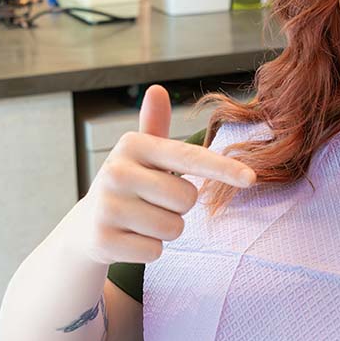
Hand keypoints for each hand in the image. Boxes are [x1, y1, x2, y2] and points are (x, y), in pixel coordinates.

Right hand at [70, 85, 255, 265]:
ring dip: (165, 229)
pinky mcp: (104, 241)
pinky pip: (155, 252)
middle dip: (179, 206)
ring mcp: (108, 207)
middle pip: (187, 198)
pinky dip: (149, 250)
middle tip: (153, 202)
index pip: (190, 157)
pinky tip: (129, 238)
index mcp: (133, 145)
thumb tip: (156, 88)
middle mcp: (117, 172)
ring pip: (173, 228)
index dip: (224, 168)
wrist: (87, 225)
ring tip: (141, 220)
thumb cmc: (130, 184)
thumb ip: (156, 125)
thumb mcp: (142, 155)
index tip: (252, 178)